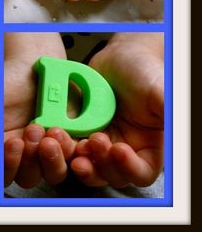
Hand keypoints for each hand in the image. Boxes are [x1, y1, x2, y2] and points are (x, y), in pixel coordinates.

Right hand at [4, 33, 75, 187]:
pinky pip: (74, 154)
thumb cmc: (9, 84)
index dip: (10, 164)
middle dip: (31, 158)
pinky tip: (63, 131)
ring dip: (52, 157)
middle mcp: (27, 155)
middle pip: (29, 176)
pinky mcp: (71, 139)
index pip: (7, 173)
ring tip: (52, 130)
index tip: (14, 143)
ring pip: (53, 172)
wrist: (32, 65)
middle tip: (33, 130)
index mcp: (6, 151)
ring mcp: (49, 149)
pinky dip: (70, 146)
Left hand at [71, 33, 163, 188]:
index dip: (130, 168)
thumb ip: (165, 108)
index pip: (142, 173)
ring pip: (89, 166)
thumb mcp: (159, 89)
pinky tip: (59, 132)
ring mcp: (103, 142)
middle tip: (94, 140)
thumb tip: (171, 125)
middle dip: (101, 163)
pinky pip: (71, 147)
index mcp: (149, 146)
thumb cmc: (144, 71)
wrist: (119, 56)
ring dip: (79, 159)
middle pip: (112, 174)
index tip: (119, 149)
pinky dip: (65, 145)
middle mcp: (125, 149)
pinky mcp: (83, 133)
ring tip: (73, 141)